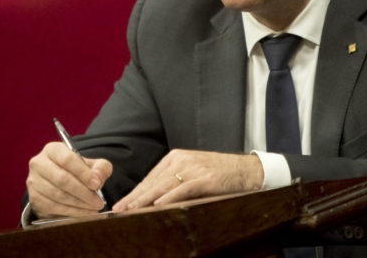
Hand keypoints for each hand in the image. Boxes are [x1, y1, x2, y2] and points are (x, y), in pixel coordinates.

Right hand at [26, 141, 111, 218]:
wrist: (60, 182)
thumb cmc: (78, 171)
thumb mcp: (92, 165)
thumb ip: (100, 168)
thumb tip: (98, 178)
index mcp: (53, 149)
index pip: (67, 159)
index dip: (83, 173)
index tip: (97, 184)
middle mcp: (39, 163)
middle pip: (62, 179)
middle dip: (83, 192)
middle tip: (98, 201)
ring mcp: (34, 181)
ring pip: (58, 195)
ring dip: (79, 204)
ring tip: (94, 208)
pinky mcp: (34, 198)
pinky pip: (53, 207)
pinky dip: (71, 212)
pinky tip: (84, 213)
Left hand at [112, 149, 262, 211]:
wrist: (248, 170)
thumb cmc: (220, 174)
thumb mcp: (193, 173)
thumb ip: (175, 181)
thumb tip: (154, 199)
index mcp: (176, 157)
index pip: (150, 177)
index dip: (135, 192)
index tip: (122, 203)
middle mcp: (182, 160)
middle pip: (153, 181)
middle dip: (134, 197)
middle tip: (118, 208)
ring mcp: (193, 168)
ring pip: (164, 185)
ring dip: (145, 199)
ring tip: (131, 209)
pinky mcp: (205, 178)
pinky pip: (183, 188)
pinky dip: (169, 197)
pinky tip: (157, 205)